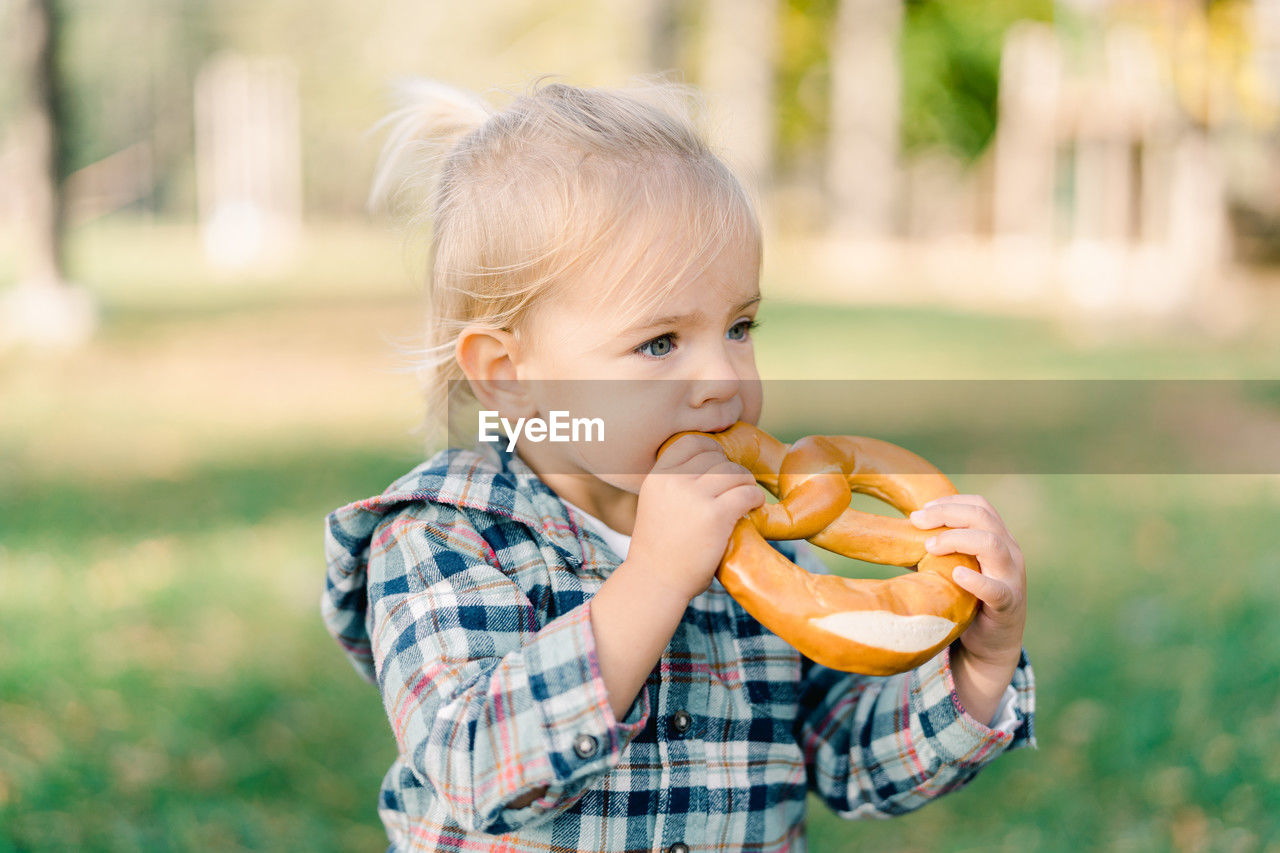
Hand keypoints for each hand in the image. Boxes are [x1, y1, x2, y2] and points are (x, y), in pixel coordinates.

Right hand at [629, 434, 764, 602]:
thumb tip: (711, 466)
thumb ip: (676, 484)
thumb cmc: (659, 548)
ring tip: (746, 496)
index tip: (719, 465)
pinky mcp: (716, 516)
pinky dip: (755, 498)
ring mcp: (695, 497)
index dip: (710, 450)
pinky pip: (747, 492)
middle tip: (735, 487)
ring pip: (734, 471)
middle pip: (715, 456)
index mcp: (658, 476)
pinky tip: (753, 507)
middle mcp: (674, 481)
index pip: (691, 442)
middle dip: (729, 469)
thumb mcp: (656, 504)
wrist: (655, 582)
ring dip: (745, 482)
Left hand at [910, 494, 1025, 667]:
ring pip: (992, 543)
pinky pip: (996, 589)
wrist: (993, 647)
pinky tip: (956, 574)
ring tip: (930, 547)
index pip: (980, 506)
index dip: (950, 502)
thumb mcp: (954, 571)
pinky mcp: (1008, 605)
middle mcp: (1010, 553)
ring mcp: (1011, 578)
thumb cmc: (969, 602)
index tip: (922, 509)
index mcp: (999, 540)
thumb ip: (935, 553)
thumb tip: (897, 538)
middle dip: (946, 513)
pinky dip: (976, 580)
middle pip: (983, 517)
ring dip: (956, 539)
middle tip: (916, 520)